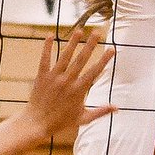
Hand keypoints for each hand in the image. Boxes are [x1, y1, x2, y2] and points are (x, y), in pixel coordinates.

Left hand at [16, 23, 115, 140]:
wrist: (37, 124)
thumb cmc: (61, 122)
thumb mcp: (83, 119)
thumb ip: (101, 111)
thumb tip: (117, 108)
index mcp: (79, 90)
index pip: (94, 71)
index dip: (104, 60)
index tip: (112, 49)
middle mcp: (67, 81)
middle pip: (81, 59)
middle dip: (91, 45)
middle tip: (98, 32)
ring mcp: (54, 78)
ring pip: (65, 56)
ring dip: (73, 42)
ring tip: (79, 30)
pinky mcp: (42, 76)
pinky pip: (45, 59)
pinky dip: (46, 47)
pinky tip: (50, 35)